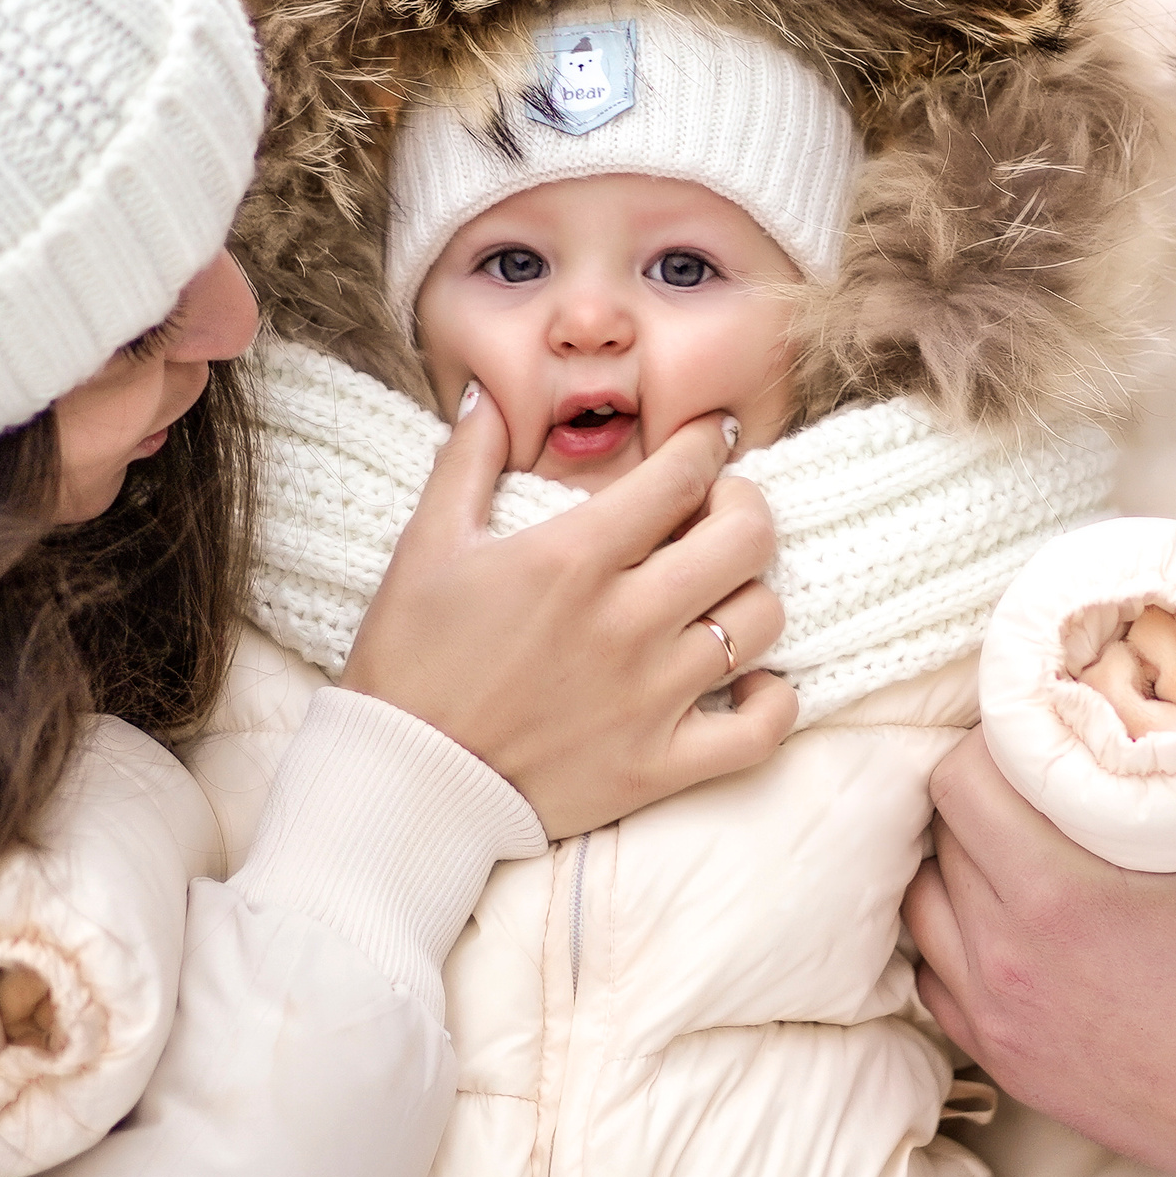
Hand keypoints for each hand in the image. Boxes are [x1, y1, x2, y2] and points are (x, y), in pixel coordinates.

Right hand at [345, 388, 796, 839]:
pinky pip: (760, 729)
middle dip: (745, 505)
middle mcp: (626, 620)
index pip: (682, 474)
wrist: (403, 781)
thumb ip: (467, 461)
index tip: (711, 437)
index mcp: (573, 557)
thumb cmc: (408, 660)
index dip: (707, 442)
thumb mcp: (425, 545)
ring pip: (761, 620)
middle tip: (722, 508)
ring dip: (751, 593)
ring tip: (721, 591)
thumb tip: (487, 395)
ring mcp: (651, 696)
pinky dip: (772, 702)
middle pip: (746, 537)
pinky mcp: (660, 765)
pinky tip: (750, 683)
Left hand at [905, 611, 1175, 1176]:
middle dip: (974, 795)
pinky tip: (998, 919)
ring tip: (1010, 838)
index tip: (1029, 734)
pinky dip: (953, 941)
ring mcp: (997, 1020)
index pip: (954, 784)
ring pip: (924, 907)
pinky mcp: (1005, 1066)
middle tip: (1026, 775)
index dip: (981, 744)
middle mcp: (1005, 960)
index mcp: (1055, 900)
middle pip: (936, 837)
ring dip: (954, 865)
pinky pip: (935, 981)